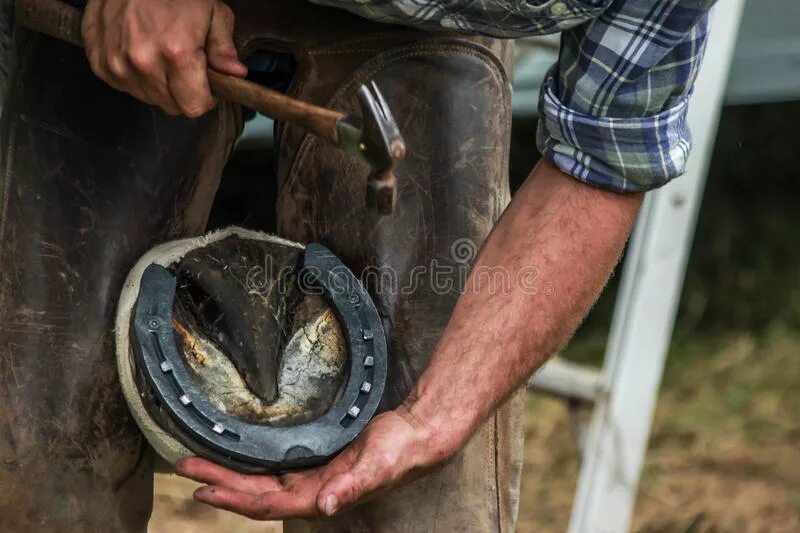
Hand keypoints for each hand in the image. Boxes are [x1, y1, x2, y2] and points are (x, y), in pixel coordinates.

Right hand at [82, 0, 246, 116]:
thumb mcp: (212, 12)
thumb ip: (224, 48)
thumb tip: (235, 74)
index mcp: (176, 54)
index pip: (194, 107)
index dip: (205, 98)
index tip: (205, 84)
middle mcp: (143, 63)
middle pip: (171, 106)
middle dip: (182, 92)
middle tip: (183, 65)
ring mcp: (117, 64)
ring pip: (148, 98)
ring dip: (158, 84)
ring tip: (159, 54)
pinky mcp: (99, 63)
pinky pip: (125, 87)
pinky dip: (134, 76)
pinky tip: (140, 52)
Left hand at [175, 406, 459, 519]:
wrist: (415, 437)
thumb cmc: (398, 451)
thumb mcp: (377, 465)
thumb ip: (352, 486)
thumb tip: (326, 506)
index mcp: (320, 496)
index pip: (267, 503)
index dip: (233, 498)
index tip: (203, 487)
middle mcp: (310, 491)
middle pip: (254, 493)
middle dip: (219, 481)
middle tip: (184, 465)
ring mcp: (311, 478)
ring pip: (260, 482)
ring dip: (229, 474)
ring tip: (198, 462)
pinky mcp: (315, 462)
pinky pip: (274, 468)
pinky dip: (251, 464)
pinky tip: (237, 455)